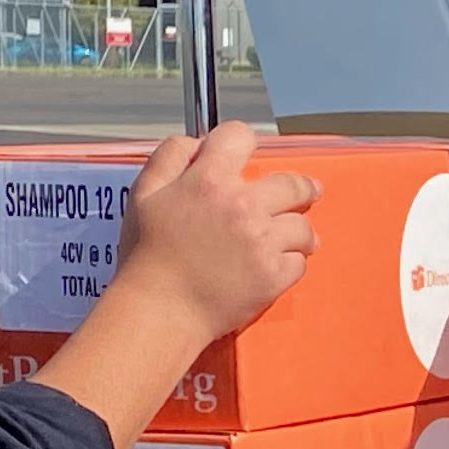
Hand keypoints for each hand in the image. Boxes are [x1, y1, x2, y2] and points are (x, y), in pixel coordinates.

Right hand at [108, 123, 319, 339]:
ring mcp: (262, 242)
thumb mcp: (143, 194)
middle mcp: (242, 206)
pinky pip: (300, 261)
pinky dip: (289, 264)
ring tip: (290, 238)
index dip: (240, 142)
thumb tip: (199, 141)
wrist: (158, 312)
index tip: (245, 155)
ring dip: (297, 231)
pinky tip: (273, 266)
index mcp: (208, 180)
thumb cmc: (147, 256)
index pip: (239, 136)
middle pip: (292, 182)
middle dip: (299, 188)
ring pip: (303, 226)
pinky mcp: (274, 275)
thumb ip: (170, 157)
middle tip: (304, 194)